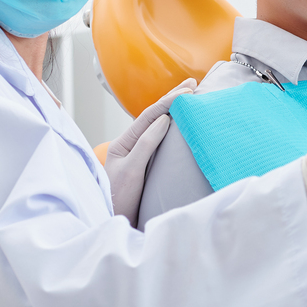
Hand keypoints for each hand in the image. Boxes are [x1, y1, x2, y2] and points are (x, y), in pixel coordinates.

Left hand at [105, 78, 196, 225]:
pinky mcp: (146, 164)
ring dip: (173, 110)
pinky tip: (180, 122)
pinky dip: (171, 127)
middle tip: (192, 85)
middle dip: (172, 99)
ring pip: (157, 126)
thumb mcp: (132, 170)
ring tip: (189, 96)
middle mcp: (131, 145)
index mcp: (124, 142)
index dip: (168, 101)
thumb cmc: (119, 199)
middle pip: (153, 116)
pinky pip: (160, 140)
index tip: (187, 91)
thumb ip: (146, 144)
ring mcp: (138, 154)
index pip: (149, 116)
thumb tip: (163, 119)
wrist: (113, 221)